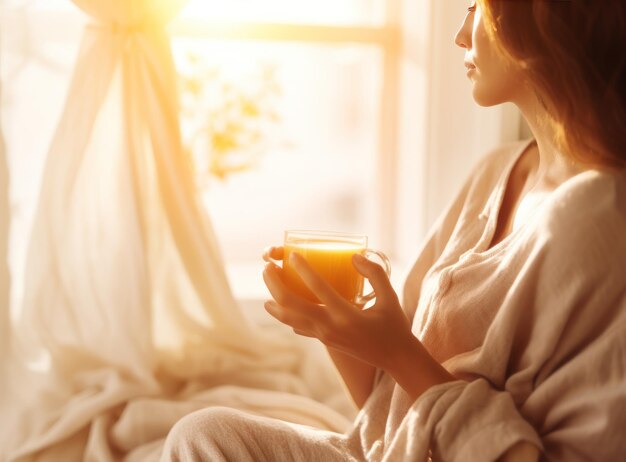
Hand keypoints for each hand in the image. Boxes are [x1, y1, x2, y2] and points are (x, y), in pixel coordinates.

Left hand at [262, 246, 415, 372]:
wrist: (394, 359)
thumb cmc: (394, 325)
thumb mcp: (390, 297)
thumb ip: (374, 273)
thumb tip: (354, 256)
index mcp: (347, 315)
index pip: (319, 288)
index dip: (304, 270)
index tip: (292, 255)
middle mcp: (330, 327)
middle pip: (291, 304)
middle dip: (275, 283)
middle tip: (268, 266)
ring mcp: (324, 336)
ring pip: (288, 318)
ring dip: (273, 299)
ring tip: (268, 279)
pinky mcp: (323, 340)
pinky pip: (296, 326)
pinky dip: (283, 314)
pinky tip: (277, 304)